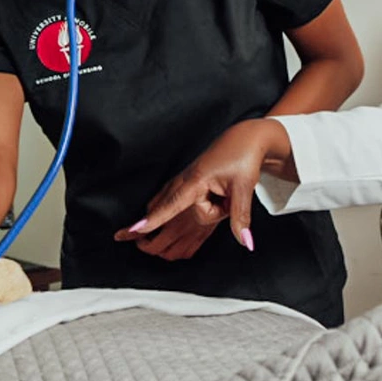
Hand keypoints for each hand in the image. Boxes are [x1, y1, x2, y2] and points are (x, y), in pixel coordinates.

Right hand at [115, 119, 285, 252]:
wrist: (246, 138)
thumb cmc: (243, 157)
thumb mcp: (244, 188)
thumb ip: (240, 218)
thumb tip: (245, 243)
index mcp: (195, 180)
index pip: (171, 205)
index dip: (153, 219)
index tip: (135, 229)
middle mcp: (186, 180)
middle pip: (192, 213)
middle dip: (215, 211)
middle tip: (231, 193)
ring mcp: (187, 180)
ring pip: (194, 209)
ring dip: (215, 207)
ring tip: (229, 191)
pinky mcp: (192, 182)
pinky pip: (191, 201)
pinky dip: (203, 203)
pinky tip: (217, 193)